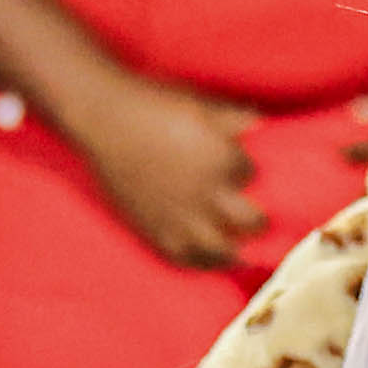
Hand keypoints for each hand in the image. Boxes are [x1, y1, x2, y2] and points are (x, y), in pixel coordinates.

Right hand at [54, 70, 267, 268]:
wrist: (105, 119)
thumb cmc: (156, 105)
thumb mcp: (203, 106)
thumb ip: (236, 119)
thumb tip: (262, 127)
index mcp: (223, 160)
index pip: (255, 177)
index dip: (251, 175)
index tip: (248, 176)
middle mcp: (206, 194)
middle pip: (251, 222)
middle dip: (258, 220)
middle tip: (258, 218)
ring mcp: (181, 217)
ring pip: (222, 250)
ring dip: (236, 250)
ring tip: (241, 248)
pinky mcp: (155, 229)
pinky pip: (186, 258)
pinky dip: (202, 262)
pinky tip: (209, 256)